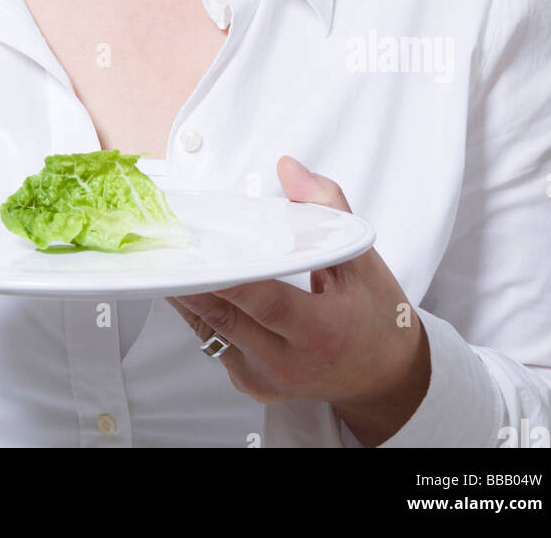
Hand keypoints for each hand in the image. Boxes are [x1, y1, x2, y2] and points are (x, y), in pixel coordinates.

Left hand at [165, 155, 430, 446]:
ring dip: (186, 293)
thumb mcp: (362, 260)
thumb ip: (326, 208)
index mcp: (320, 332)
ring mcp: (265, 378)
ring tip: (165, 257)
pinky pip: (214, 342)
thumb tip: (288, 168)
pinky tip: (188, 282)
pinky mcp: (250, 383)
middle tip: (164, 243)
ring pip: (209, 330)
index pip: (264, 301)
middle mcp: (287, 362)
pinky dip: (201, 310)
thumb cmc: (377, 318)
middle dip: (190, 279)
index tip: (197, 247)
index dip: (226, 275)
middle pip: (224, 317)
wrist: (387, 379)